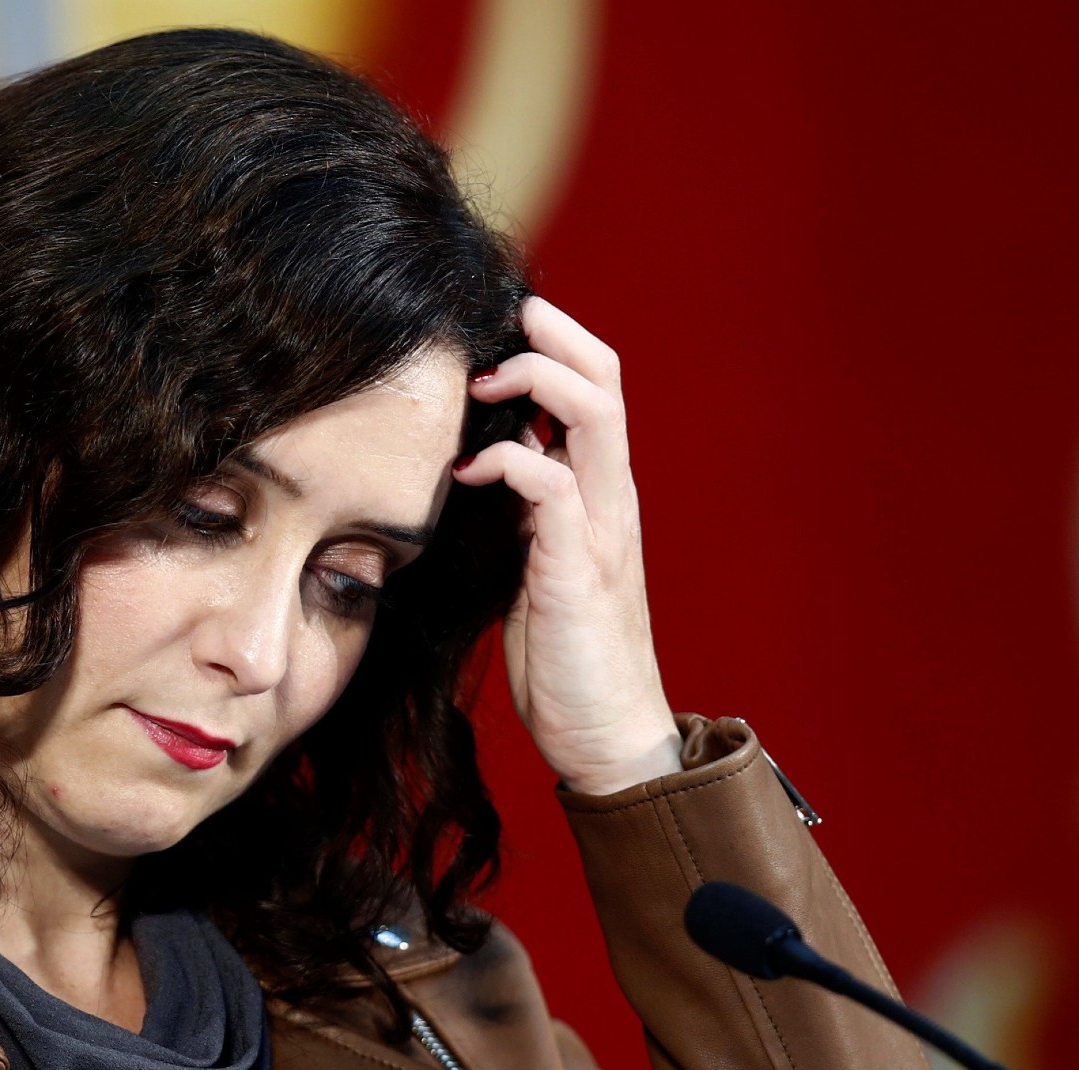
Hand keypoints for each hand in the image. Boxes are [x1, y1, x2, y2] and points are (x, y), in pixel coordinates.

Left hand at [451, 296, 681, 795]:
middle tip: (498, 322)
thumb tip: (489, 453)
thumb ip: (527, 507)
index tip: (500, 326)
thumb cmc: (565, 655)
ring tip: (480, 383)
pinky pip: (555, 488)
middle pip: (605, 380)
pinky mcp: (578, 570)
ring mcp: (602, 532)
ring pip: (595, 415)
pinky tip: (467, 472)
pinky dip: (510, 462)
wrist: (608, 738)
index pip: (597, 389)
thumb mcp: (537, 562)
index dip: (556, 342)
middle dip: (552, 335)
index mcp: (601, 495)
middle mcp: (612, 501)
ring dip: (535, 382)